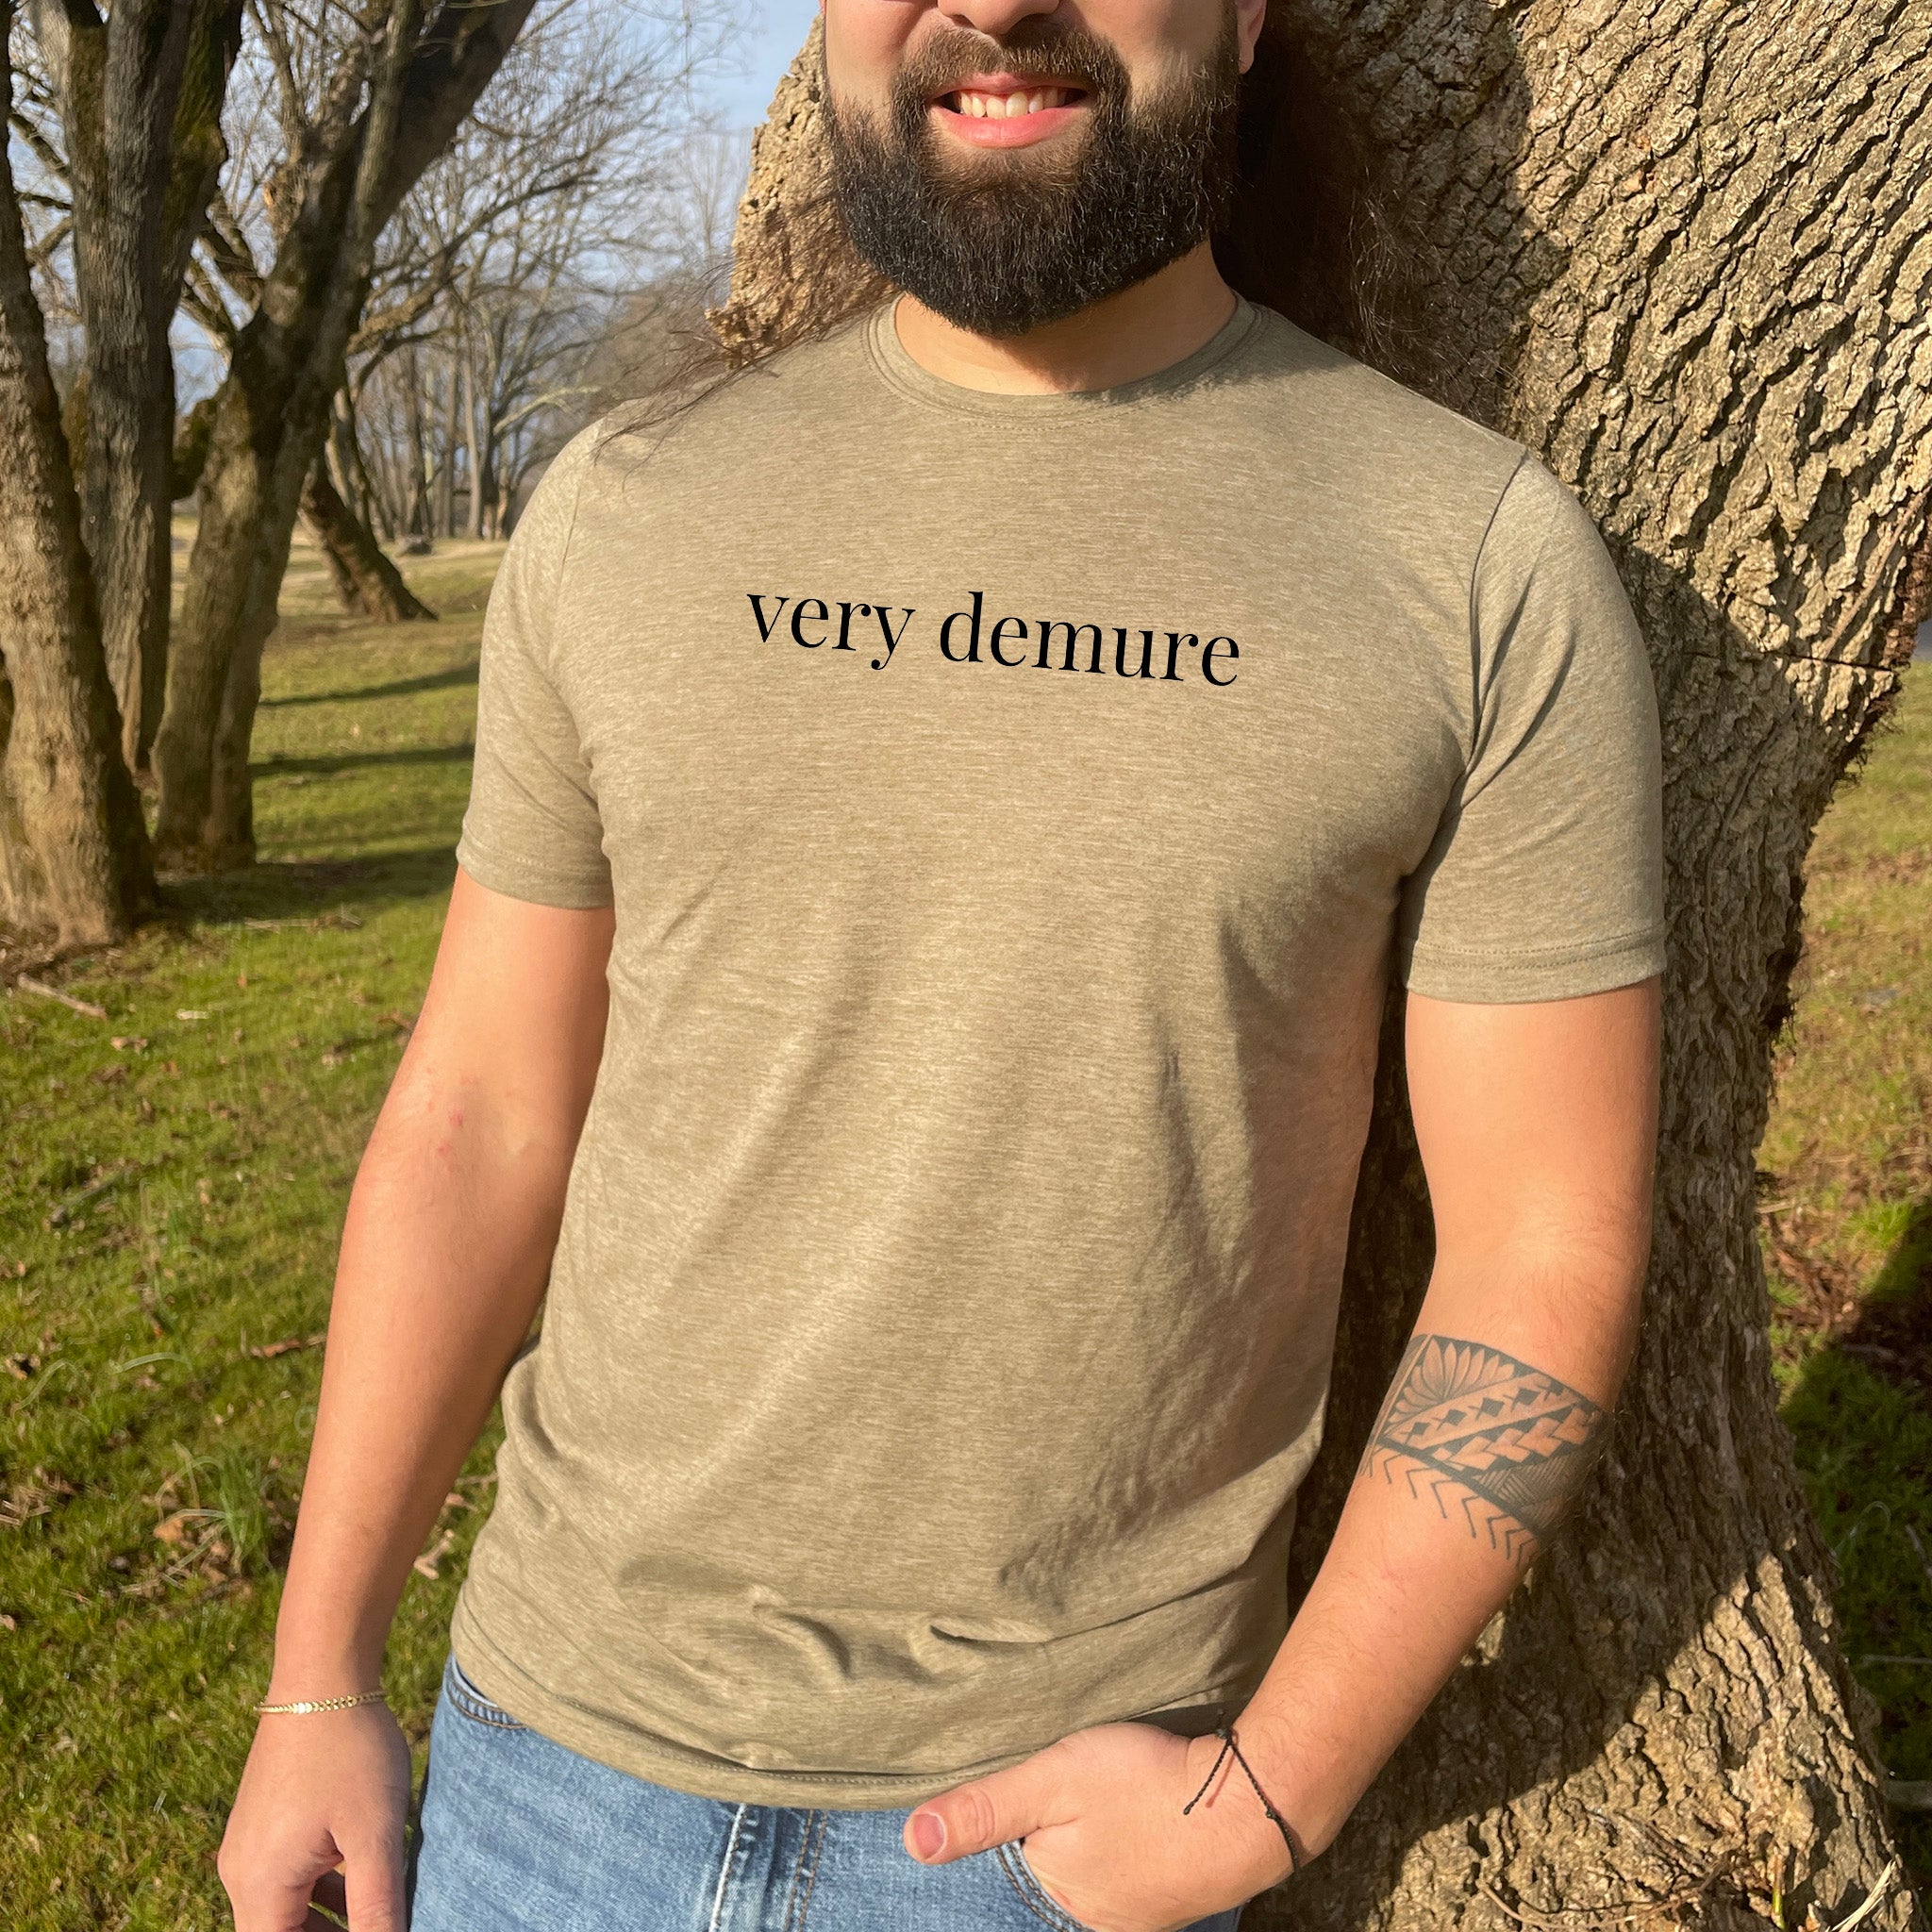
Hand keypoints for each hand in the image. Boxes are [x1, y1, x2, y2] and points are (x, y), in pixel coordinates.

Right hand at [219, 1703, 412, 1930]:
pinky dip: (322, 1889)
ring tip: (379, 1916)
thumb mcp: (375, 1835)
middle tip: (381, 1927)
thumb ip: (378, 1907)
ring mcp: (250, 1843)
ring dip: (328, 1921)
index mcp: (258, 1885)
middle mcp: (241, 1871)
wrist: (323, 1674)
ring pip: (286, 1907)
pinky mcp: (265, 1820)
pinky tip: (364, 1880)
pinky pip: (287, 1875)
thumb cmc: (350, 1751)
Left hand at [903, 1721, 1295, 1931]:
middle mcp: (1099, 1918)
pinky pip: (1143, 1867)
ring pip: (1104, 1866)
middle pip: (1062, 1863)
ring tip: (1124, 1797)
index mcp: (1060, 1897)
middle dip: (1068, 1827)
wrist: (1253, 1804)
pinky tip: (1151, 1816)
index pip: (1019, 1857)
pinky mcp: (1183, 1892)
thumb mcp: (1054, 1781)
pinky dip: (1141, 1841)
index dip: (1030, 1813)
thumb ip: (987, 1808)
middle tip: (1096, 1782)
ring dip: (1106, 1835)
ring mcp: (1146, 1912)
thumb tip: (913, 1841)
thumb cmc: (1148, 1787)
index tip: (1056, 1783)